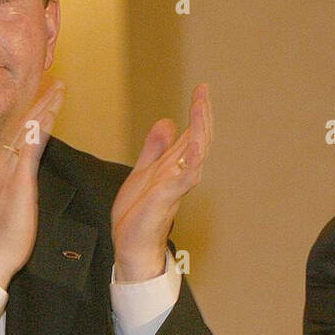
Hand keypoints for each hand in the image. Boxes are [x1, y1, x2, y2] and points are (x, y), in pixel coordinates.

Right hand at [0, 80, 65, 289]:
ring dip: (43, 106)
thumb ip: (15, 188)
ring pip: (26, 128)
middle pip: (20, 123)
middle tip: (54, 80)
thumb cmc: (3, 236)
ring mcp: (7, 169)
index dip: (29, 112)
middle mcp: (0, 162)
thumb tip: (22, 183)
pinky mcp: (18, 180)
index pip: (16, 133)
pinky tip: (50, 113)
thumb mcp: (9, 204)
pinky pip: (30, 146)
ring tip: (58, 87)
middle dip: (38, 100)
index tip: (43, 97)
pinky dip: (40, 127)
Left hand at [111, 83, 212, 281]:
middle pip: (199, 139)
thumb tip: (168, 121)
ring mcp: (176, 186)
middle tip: (203, 91)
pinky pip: (185, 178)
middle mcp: (180, 174)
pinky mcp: (167, 198)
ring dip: (200, 129)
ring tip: (201, 107)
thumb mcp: (143, 172)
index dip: (198, 112)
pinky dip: (192, 161)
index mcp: (174, 167)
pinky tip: (194, 145)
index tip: (201, 89)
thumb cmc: (138, 215)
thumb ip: (155, 149)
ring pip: (196, 153)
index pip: (192, 134)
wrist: (131, 246)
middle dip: (202, 114)